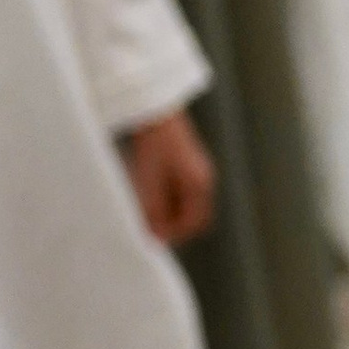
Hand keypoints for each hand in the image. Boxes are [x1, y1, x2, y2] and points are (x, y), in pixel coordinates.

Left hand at [120, 108, 215, 244]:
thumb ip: (154, 211)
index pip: (194, 222)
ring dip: (169, 211)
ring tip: (146, 209)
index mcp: (199, 185)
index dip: (175, 234)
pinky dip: (167, 197)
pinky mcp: (186, 161)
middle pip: (194, 214)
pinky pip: (181, 189)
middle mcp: (203, 178)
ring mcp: (196, 168)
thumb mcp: (150, 181)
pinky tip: (149, 191)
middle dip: (174, 224)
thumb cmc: (153, 144)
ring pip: (187, 202)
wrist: (155, 110)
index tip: (154, 238)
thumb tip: (155, 236)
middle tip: (150, 227)